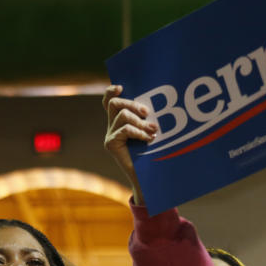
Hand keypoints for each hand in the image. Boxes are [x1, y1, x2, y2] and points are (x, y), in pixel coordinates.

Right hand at [103, 85, 156, 203]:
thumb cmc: (153, 153)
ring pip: (122, 115)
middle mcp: (112, 127)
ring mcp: (110, 136)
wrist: (147, 178)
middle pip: (114, 104)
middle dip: (132, 104)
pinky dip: (139, 132)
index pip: (109, 102)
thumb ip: (147, 119)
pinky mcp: (111, 145)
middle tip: (147, 112)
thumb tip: (156, 105)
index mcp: (119, 121)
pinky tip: (149, 139)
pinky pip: (125, 129)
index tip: (122, 87)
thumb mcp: (150, 131)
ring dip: (140, 121)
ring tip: (153, 130)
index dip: (112, 91)